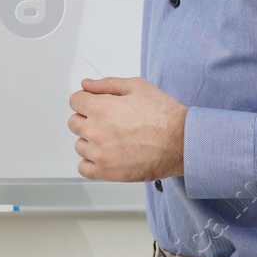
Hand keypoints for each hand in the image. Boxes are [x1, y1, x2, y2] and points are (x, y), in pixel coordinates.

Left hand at [68, 77, 187, 182]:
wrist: (182, 142)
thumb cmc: (164, 114)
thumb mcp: (137, 86)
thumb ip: (106, 84)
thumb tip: (86, 84)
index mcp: (101, 108)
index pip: (75, 101)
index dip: (86, 100)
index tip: (94, 104)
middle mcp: (97, 131)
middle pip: (74, 123)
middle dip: (87, 118)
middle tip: (106, 121)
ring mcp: (101, 154)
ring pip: (79, 145)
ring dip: (90, 141)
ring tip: (111, 138)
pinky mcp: (108, 172)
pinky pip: (84, 168)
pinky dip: (90, 162)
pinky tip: (104, 155)